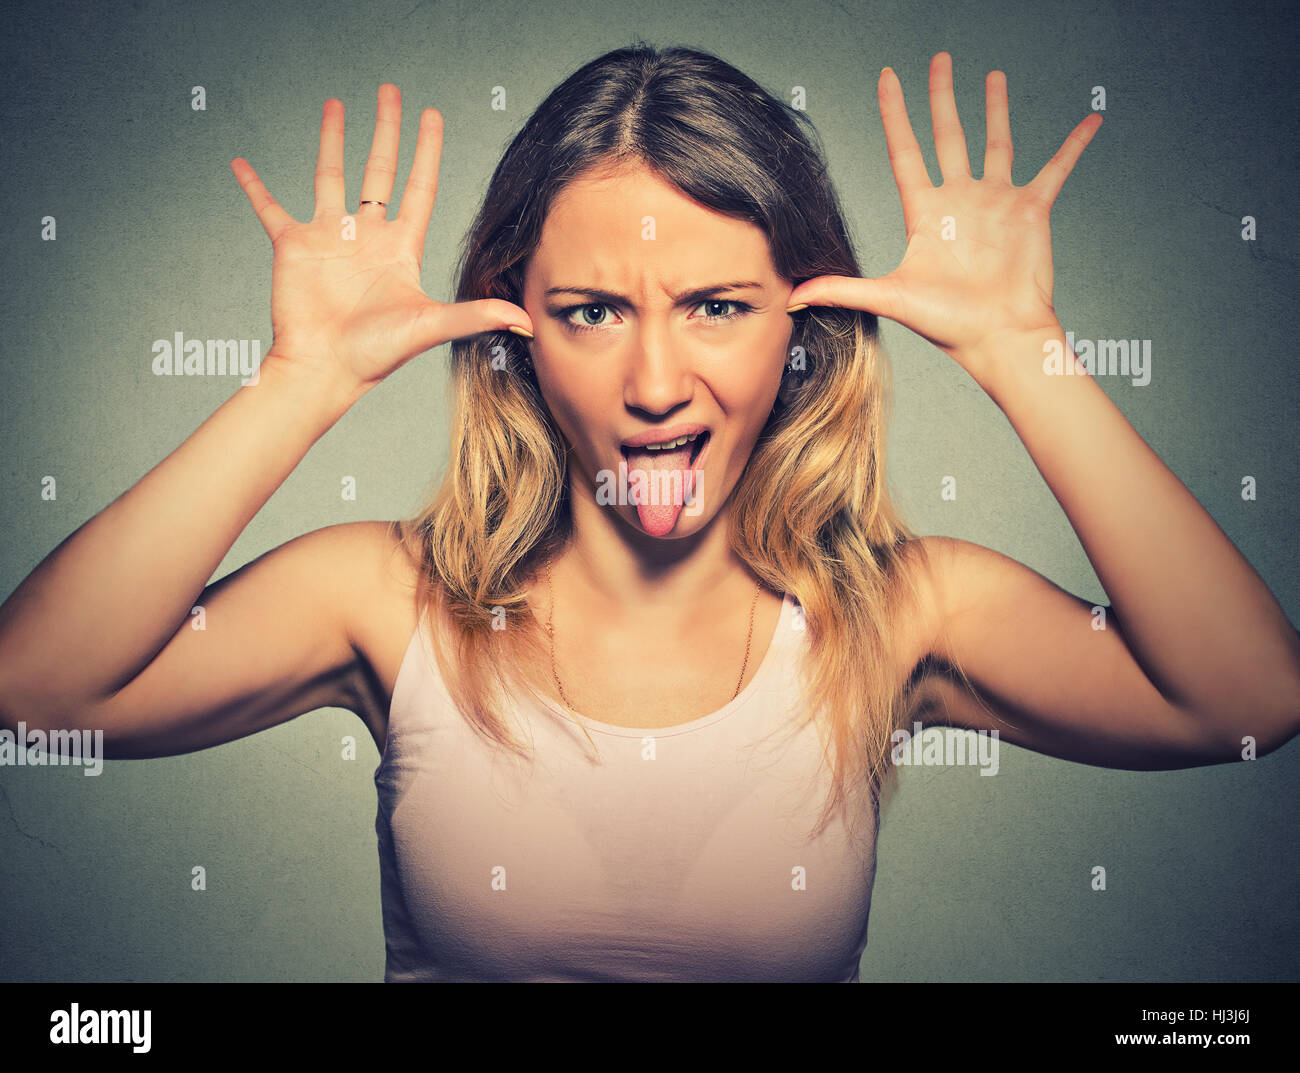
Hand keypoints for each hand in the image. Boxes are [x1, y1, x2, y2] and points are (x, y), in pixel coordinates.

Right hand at [231, 84, 532, 398]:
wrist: (325, 369)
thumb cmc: (376, 354)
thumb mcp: (431, 326)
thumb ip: (476, 315)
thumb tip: (527, 321)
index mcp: (399, 248)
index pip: (418, 187)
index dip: (427, 152)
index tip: (432, 116)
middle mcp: (366, 237)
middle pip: (379, 170)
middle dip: (386, 131)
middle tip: (391, 92)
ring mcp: (328, 238)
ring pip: (329, 176)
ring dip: (331, 141)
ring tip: (333, 105)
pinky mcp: (293, 247)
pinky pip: (269, 208)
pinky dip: (254, 187)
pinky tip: (241, 166)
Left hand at [786, 53, 1099, 376]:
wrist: (997, 337)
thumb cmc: (948, 324)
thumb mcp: (890, 298)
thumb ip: (843, 290)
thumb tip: (794, 296)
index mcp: (926, 213)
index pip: (905, 151)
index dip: (895, 114)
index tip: (888, 79)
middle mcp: (959, 201)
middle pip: (948, 135)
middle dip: (942, 97)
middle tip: (939, 60)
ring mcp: (996, 203)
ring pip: (996, 142)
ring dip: (996, 109)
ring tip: (993, 76)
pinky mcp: (1032, 211)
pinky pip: (1057, 169)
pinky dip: (1074, 145)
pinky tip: (1089, 122)